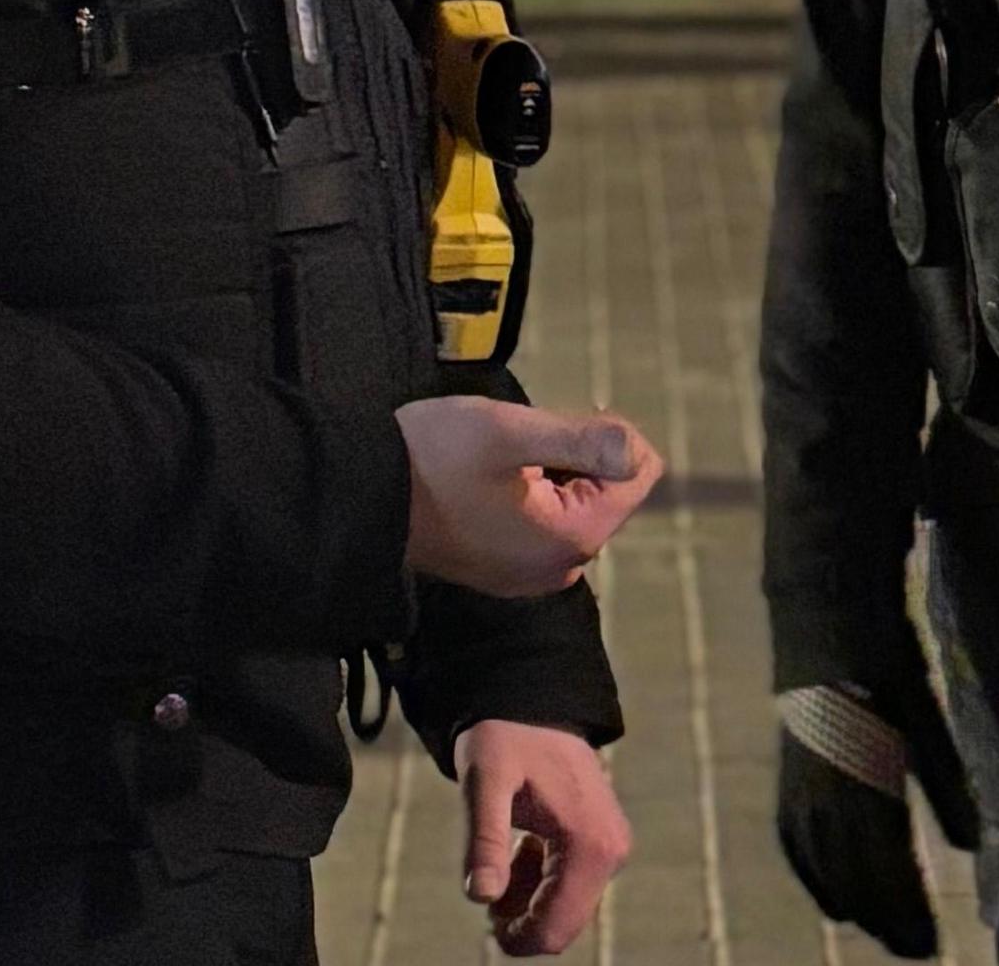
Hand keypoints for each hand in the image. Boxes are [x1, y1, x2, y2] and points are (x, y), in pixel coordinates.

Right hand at [398, 397, 661, 597]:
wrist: (359, 499)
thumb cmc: (432, 457)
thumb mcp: (510, 432)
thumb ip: (582, 440)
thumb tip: (640, 450)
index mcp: (571, 539)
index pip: (639, 474)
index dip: (609, 435)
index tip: (558, 422)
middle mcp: (560, 569)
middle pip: (610, 491)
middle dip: (578, 456)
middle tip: (522, 441)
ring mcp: (531, 576)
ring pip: (578, 504)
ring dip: (554, 472)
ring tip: (502, 460)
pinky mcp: (507, 571)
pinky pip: (547, 524)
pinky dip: (534, 495)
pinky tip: (492, 482)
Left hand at [454, 719, 632, 956]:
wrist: (535, 702)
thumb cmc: (505, 737)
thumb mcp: (484, 784)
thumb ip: (485, 841)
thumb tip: (480, 897)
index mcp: (589, 845)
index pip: (554, 928)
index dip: (514, 938)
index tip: (483, 916)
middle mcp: (611, 852)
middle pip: (563, 927)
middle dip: (520, 921)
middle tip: (487, 880)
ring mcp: (611, 848)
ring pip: (565, 910)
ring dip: (527, 901)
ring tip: (500, 858)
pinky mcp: (603, 843)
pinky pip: (571, 888)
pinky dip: (538, 884)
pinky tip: (521, 848)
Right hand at [775, 674, 979, 958]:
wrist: (823, 613)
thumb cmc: (886, 660)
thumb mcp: (923, 720)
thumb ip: (944, 785)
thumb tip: (968, 847)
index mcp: (861, 779)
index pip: (883, 867)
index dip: (906, 911)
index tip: (929, 945)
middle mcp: (822, 794)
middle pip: (853, 877)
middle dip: (885, 918)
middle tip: (915, 950)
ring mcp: (798, 788)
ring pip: (823, 866)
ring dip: (854, 903)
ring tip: (882, 931)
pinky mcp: (788, 779)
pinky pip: (797, 846)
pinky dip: (817, 877)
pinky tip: (834, 900)